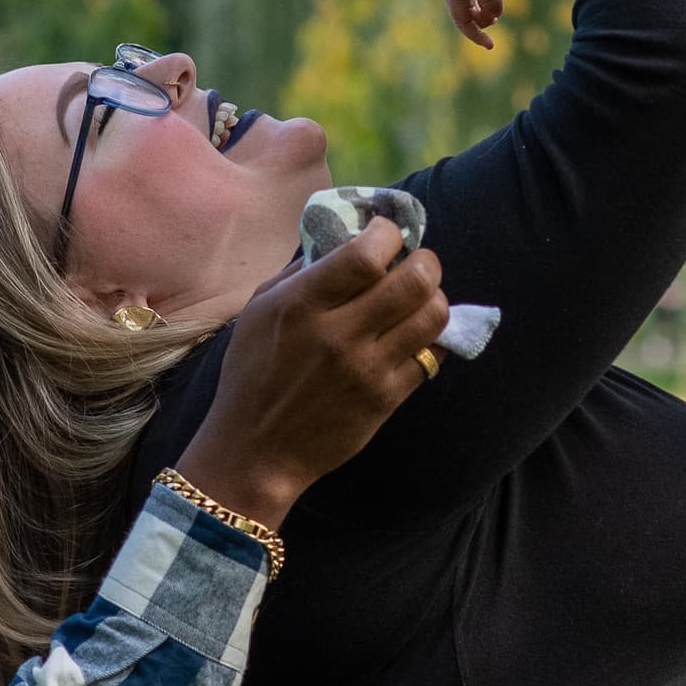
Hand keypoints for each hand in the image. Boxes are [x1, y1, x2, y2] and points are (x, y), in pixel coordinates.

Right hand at [176, 218, 449, 530]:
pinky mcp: (386, 399)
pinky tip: (410, 336)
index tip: (385, 234)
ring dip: (433, 298)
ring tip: (418, 298)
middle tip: (416, 263)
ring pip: (433, 316)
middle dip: (425, 261)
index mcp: (302, 304)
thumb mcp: (259, 309)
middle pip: (415, 281)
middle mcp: (339, 334)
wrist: (256, 451)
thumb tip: (345, 240)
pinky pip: (430, 356)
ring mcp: (367, 369)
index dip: (388, 234)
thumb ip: (301, 271)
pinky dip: (427, 339)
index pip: (366, 254)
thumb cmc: (252, 374)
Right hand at [440, 0, 502, 49]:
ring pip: (471, 7)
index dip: (477, 36)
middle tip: (495, 17)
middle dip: (482, 21)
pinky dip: (483, 1)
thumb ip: (492, 1)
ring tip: (495, 6)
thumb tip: (494, 17)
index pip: (464, 23)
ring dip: (483, 11)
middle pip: (466, 17)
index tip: (491, 46)